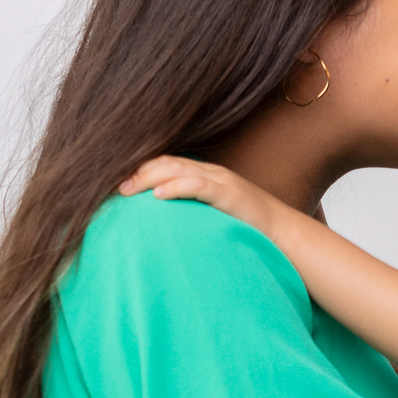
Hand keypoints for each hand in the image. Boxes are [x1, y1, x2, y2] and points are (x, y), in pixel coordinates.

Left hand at [119, 156, 284, 240]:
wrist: (284, 233)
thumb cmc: (247, 229)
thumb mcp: (214, 217)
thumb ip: (192, 213)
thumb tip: (164, 225)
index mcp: (205, 175)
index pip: (166, 165)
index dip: (140, 171)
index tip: (115, 184)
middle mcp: (211, 172)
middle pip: (167, 163)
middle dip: (137, 173)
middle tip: (113, 187)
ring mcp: (221, 181)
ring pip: (178, 170)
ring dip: (149, 178)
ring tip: (127, 189)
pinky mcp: (230, 194)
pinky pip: (199, 186)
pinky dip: (176, 187)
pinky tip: (158, 196)